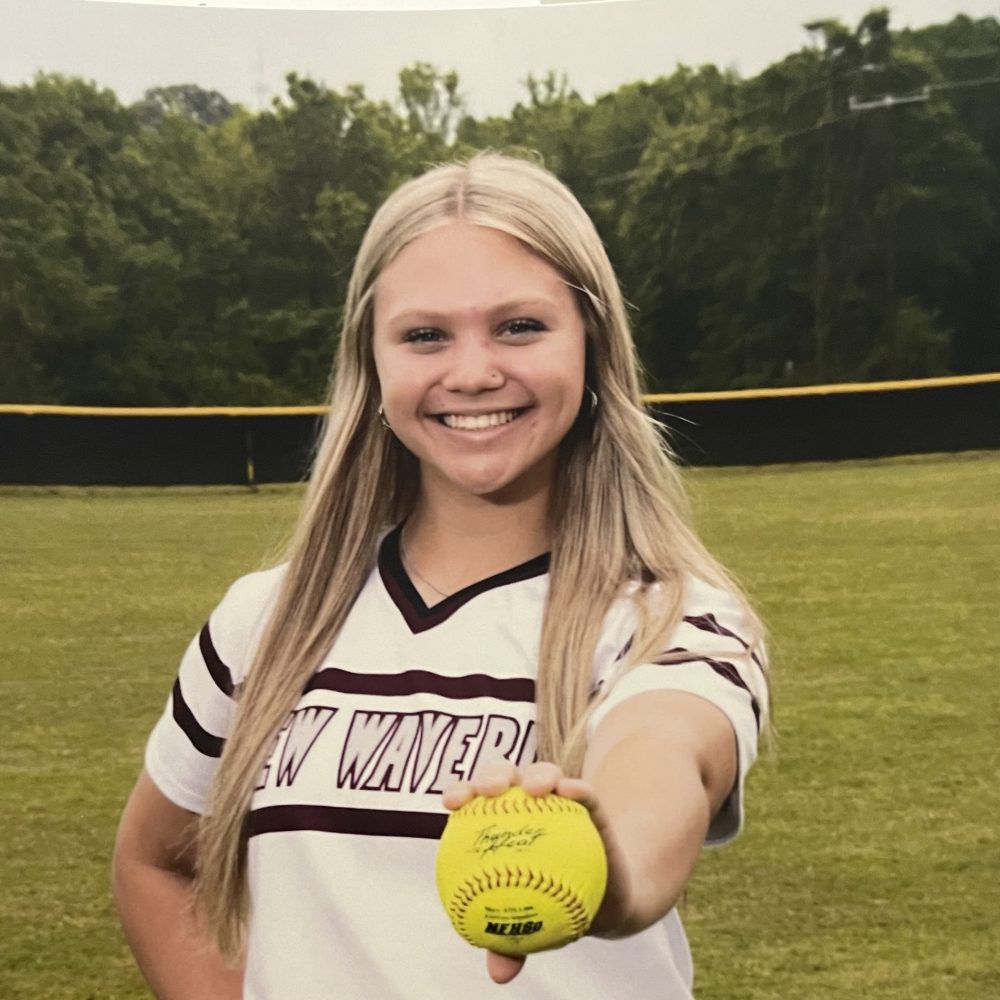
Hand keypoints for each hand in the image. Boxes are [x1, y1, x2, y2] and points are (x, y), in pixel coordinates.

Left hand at [441, 761, 633, 984]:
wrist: (607, 900)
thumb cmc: (554, 907)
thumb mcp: (532, 928)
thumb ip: (511, 943)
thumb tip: (499, 973)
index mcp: (502, 824)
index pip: (474, 801)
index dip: (460, 792)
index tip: (450, 802)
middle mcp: (528, 804)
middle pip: (504, 776)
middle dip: (491, 773)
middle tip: (489, 791)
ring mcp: (560, 801)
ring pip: (544, 775)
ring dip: (537, 775)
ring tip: (536, 790)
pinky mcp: (593, 806)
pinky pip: (585, 794)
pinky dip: (578, 790)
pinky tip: (574, 793)